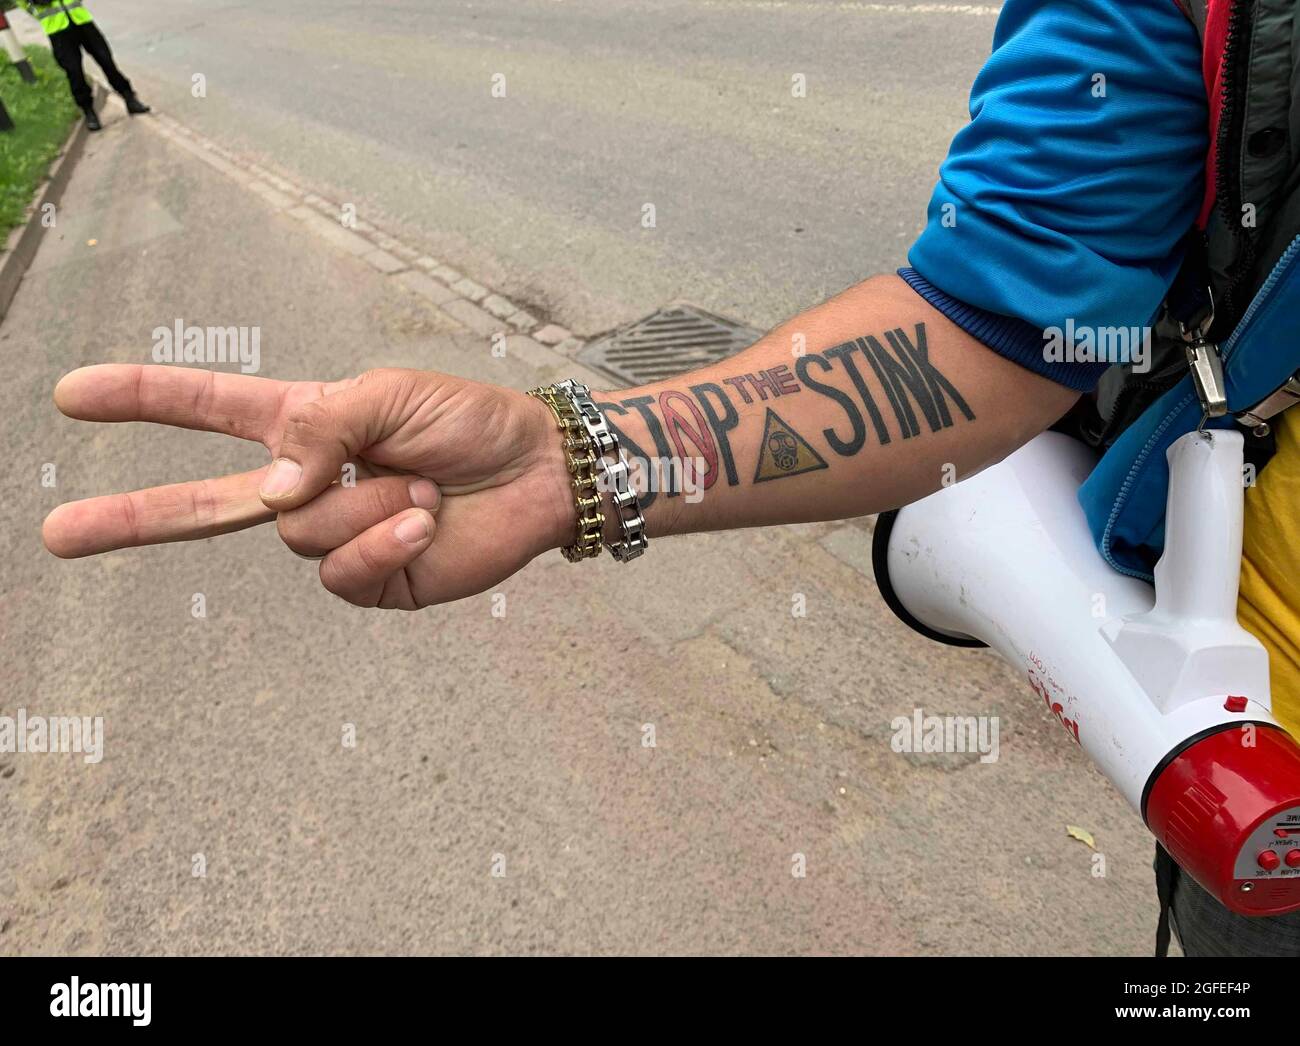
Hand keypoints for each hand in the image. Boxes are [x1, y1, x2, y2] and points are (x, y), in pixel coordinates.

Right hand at [42, 365, 573, 607]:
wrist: (537, 472)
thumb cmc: (470, 423)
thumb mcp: (387, 396)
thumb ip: (318, 430)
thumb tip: (268, 494)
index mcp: (306, 427)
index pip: (210, 410)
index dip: (144, 401)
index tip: (72, 397)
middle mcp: (310, 486)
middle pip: (203, 505)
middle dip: (131, 516)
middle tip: (57, 533)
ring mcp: (337, 538)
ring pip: (301, 531)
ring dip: (368, 500)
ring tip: (419, 483)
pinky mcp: (371, 581)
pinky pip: (342, 571)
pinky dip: (384, 541)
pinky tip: (422, 521)